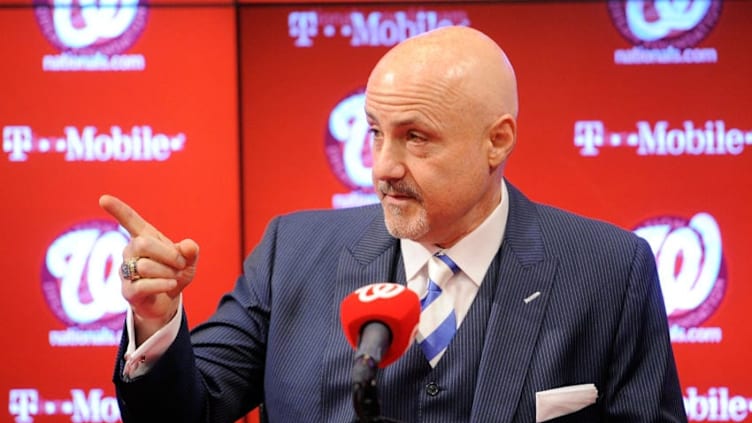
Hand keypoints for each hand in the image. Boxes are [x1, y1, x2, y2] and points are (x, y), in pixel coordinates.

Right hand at [99, 194, 198, 344]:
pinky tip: (171, 285)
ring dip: (168, 272)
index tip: (103, 198)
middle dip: (168, 254)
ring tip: (174, 278)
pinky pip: (143, 285)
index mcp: (144, 238)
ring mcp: (126, 272)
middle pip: (142, 244)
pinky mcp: (128, 292)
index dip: (118, 210)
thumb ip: (191, 251)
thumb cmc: (174, 274)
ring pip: (144, 266)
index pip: (130, 220)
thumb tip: (188, 246)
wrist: (167, 301)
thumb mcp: (188, 261)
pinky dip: (162, 284)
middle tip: (181, 264)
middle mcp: (130, 252)